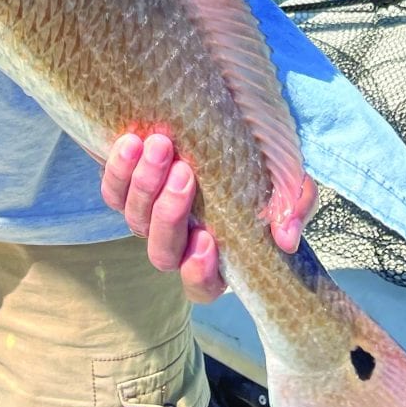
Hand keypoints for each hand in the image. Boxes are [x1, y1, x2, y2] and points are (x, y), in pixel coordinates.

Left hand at [101, 132, 318, 303]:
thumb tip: (285, 238)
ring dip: (145, 185)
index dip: (200, 273)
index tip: (207, 239)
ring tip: (162, 145)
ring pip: (135, 220)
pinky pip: (112, 190)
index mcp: (217, 253)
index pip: (202, 286)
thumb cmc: (258, 160)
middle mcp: (178, 241)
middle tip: (185, 171)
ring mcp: (148, 215)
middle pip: (162, 252)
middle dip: (170, 214)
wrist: (221, 120)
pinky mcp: (125, 186)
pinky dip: (119, 170)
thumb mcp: (287, 178)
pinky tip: (132, 142)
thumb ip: (294, 204)